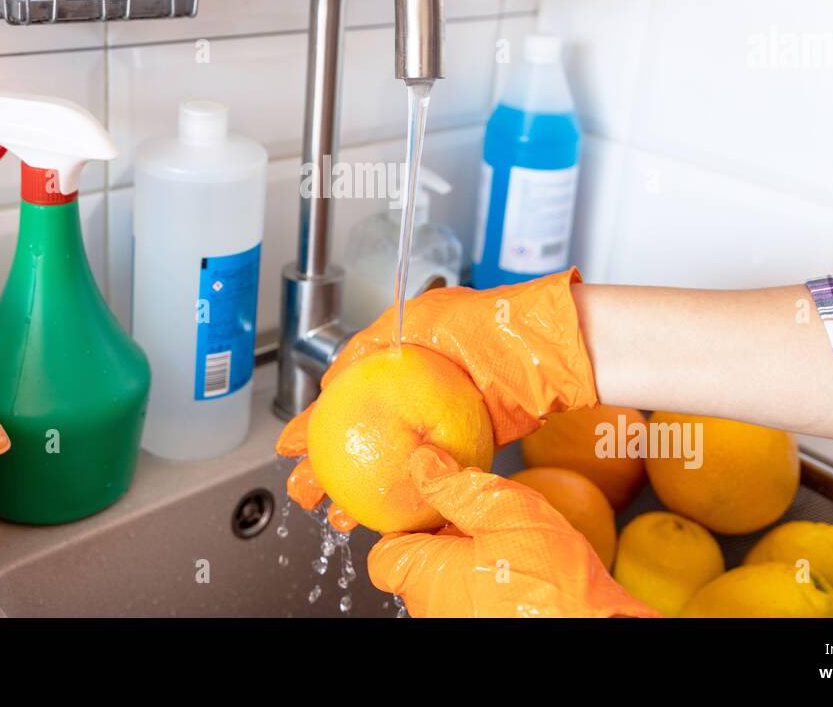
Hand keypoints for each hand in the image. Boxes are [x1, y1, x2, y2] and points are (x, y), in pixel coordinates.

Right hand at [276, 270, 598, 527]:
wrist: (542, 355)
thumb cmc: (487, 324)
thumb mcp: (419, 318)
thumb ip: (372, 347)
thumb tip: (333, 381)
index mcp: (396, 360)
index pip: (342, 396)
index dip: (313, 424)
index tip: (291, 447)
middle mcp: (411, 393)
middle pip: (357, 436)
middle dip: (324, 468)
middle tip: (304, 491)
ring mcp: (435, 421)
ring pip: (385, 462)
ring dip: (356, 490)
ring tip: (334, 514)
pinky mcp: (461, 444)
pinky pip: (421, 473)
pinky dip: (400, 493)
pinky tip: (380, 514)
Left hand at [368, 446, 657, 617]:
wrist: (600, 632)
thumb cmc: (551, 584)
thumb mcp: (503, 510)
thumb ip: (456, 487)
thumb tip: (424, 463)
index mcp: (424, 577)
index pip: (385, 554)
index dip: (407, 523)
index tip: (432, 499)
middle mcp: (436, 609)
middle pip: (424, 565)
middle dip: (449, 537)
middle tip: (484, 513)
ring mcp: (464, 624)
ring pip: (456, 583)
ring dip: (477, 558)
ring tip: (514, 538)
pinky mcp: (497, 626)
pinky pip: (483, 598)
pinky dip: (499, 580)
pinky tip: (531, 564)